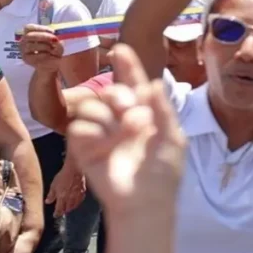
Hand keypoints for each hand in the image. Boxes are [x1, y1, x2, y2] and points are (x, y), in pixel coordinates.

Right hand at [19, 25, 62, 71]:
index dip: (40, 28)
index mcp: (30, 33)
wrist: (51, 64)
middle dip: (43, 36)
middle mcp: (24, 41)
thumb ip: (57, 41)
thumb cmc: (53, 50)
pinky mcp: (26, 59)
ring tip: (52, 49)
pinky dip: (43, 55)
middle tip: (54, 39)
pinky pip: (33, 55)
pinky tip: (49, 55)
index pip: (29, 27)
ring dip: (44, 46)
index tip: (53, 31)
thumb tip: (56, 41)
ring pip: (30, 45)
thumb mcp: (57, 44)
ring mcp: (24, 50)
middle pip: (29, 35)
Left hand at [45, 163, 86, 216]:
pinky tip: (75, 202)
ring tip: (68, 208)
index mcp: (61, 198)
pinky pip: (80, 201)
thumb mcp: (54, 185)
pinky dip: (77, 203)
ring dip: (70, 208)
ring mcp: (77, 196)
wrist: (74, 169)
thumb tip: (48, 201)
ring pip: (74, 206)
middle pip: (67, 209)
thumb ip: (51, 195)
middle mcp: (69, 199)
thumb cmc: (63, 176)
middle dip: (63, 211)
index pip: (59, 210)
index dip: (57, 213)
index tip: (55, 215)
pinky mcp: (82, 192)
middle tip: (61, 211)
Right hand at [67, 45, 186, 218]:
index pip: (132, 85)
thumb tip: (153, 83)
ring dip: (108, 116)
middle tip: (132, 112)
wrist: (146, 203)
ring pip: (91, 107)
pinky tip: (105, 145)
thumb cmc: (163, 174)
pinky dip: (92, 133)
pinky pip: (79, 129)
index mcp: (143, 114)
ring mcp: (102, 134)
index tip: (120, 49)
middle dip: (118, 94)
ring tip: (126, 134)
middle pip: (109, 91)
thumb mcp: (173, 139)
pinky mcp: (85, 150)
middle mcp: (120, 120)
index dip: (126, 66)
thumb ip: (163, 110)